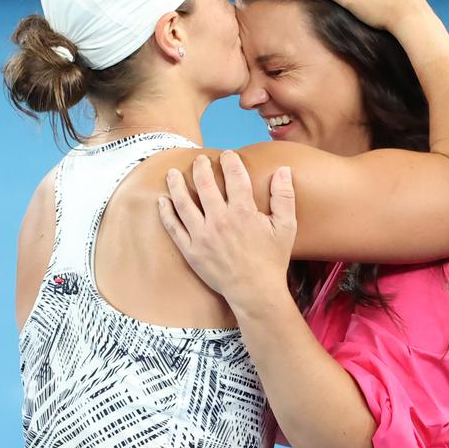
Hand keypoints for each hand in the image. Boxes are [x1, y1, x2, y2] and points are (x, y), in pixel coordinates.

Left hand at [157, 151, 295, 306]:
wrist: (255, 292)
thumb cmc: (272, 260)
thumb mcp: (286, 227)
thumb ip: (284, 197)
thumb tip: (283, 170)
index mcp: (243, 212)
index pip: (234, 177)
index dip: (230, 161)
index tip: (227, 154)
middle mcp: (220, 220)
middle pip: (205, 184)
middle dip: (201, 167)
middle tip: (200, 160)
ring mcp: (202, 236)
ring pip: (184, 203)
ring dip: (177, 185)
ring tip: (173, 173)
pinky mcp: (191, 251)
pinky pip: (174, 228)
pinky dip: (166, 213)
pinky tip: (162, 201)